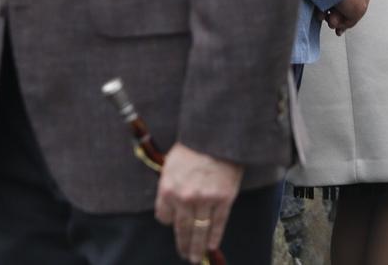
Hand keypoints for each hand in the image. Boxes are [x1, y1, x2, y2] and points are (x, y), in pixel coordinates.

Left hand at [152, 142, 240, 262]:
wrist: (217, 135)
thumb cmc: (193, 146)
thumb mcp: (171, 164)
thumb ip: (170, 185)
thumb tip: (172, 202)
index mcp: (167, 190)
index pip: (164, 217)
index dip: (169, 221)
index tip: (174, 223)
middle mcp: (184, 199)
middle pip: (182, 229)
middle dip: (183, 244)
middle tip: (185, 255)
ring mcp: (204, 200)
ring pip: (199, 230)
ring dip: (197, 247)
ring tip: (196, 257)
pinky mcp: (223, 199)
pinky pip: (218, 223)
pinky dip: (214, 236)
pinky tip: (211, 246)